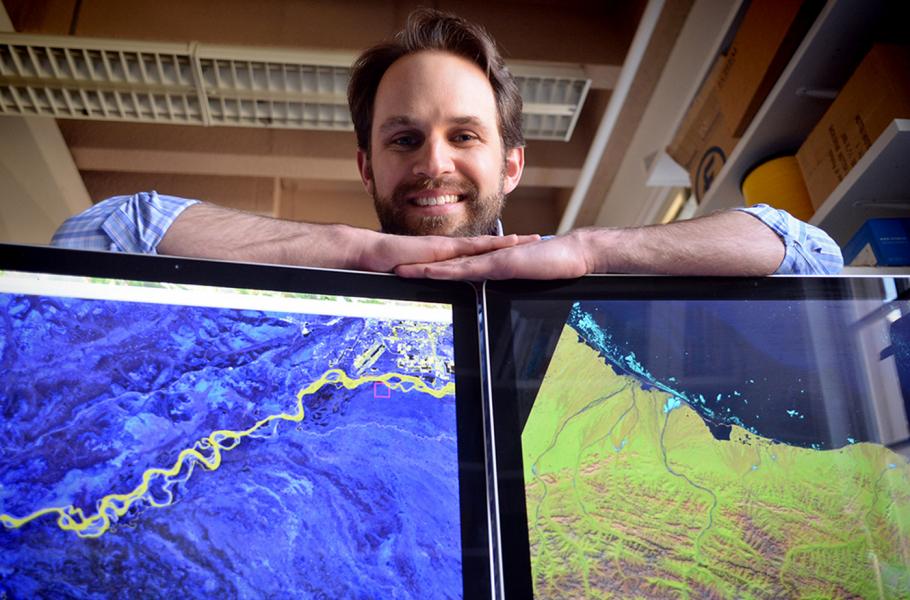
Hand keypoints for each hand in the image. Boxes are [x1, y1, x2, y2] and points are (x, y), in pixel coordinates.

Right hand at [353, 230, 540, 272]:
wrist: (367, 253)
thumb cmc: (384, 264)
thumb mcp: (414, 275)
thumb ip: (428, 277)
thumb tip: (436, 286)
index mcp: (444, 254)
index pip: (476, 252)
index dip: (497, 249)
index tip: (518, 247)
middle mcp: (448, 248)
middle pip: (486, 245)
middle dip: (511, 242)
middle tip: (536, 240)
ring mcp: (444, 247)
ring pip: (482, 244)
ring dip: (505, 242)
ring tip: (528, 240)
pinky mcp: (439, 251)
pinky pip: (467, 249)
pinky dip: (486, 247)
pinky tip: (502, 247)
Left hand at [393, 233, 590, 279]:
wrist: (572, 254)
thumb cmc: (552, 266)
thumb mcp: (521, 277)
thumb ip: (504, 282)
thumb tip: (493, 291)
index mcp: (488, 264)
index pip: (454, 267)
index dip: (431, 268)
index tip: (410, 271)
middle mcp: (484, 259)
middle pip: (445, 263)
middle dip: (419, 266)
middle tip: (394, 269)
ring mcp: (490, 260)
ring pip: (450, 264)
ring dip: (425, 268)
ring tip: (402, 271)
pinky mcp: (498, 265)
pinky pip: (469, 269)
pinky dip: (448, 271)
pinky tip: (432, 272)